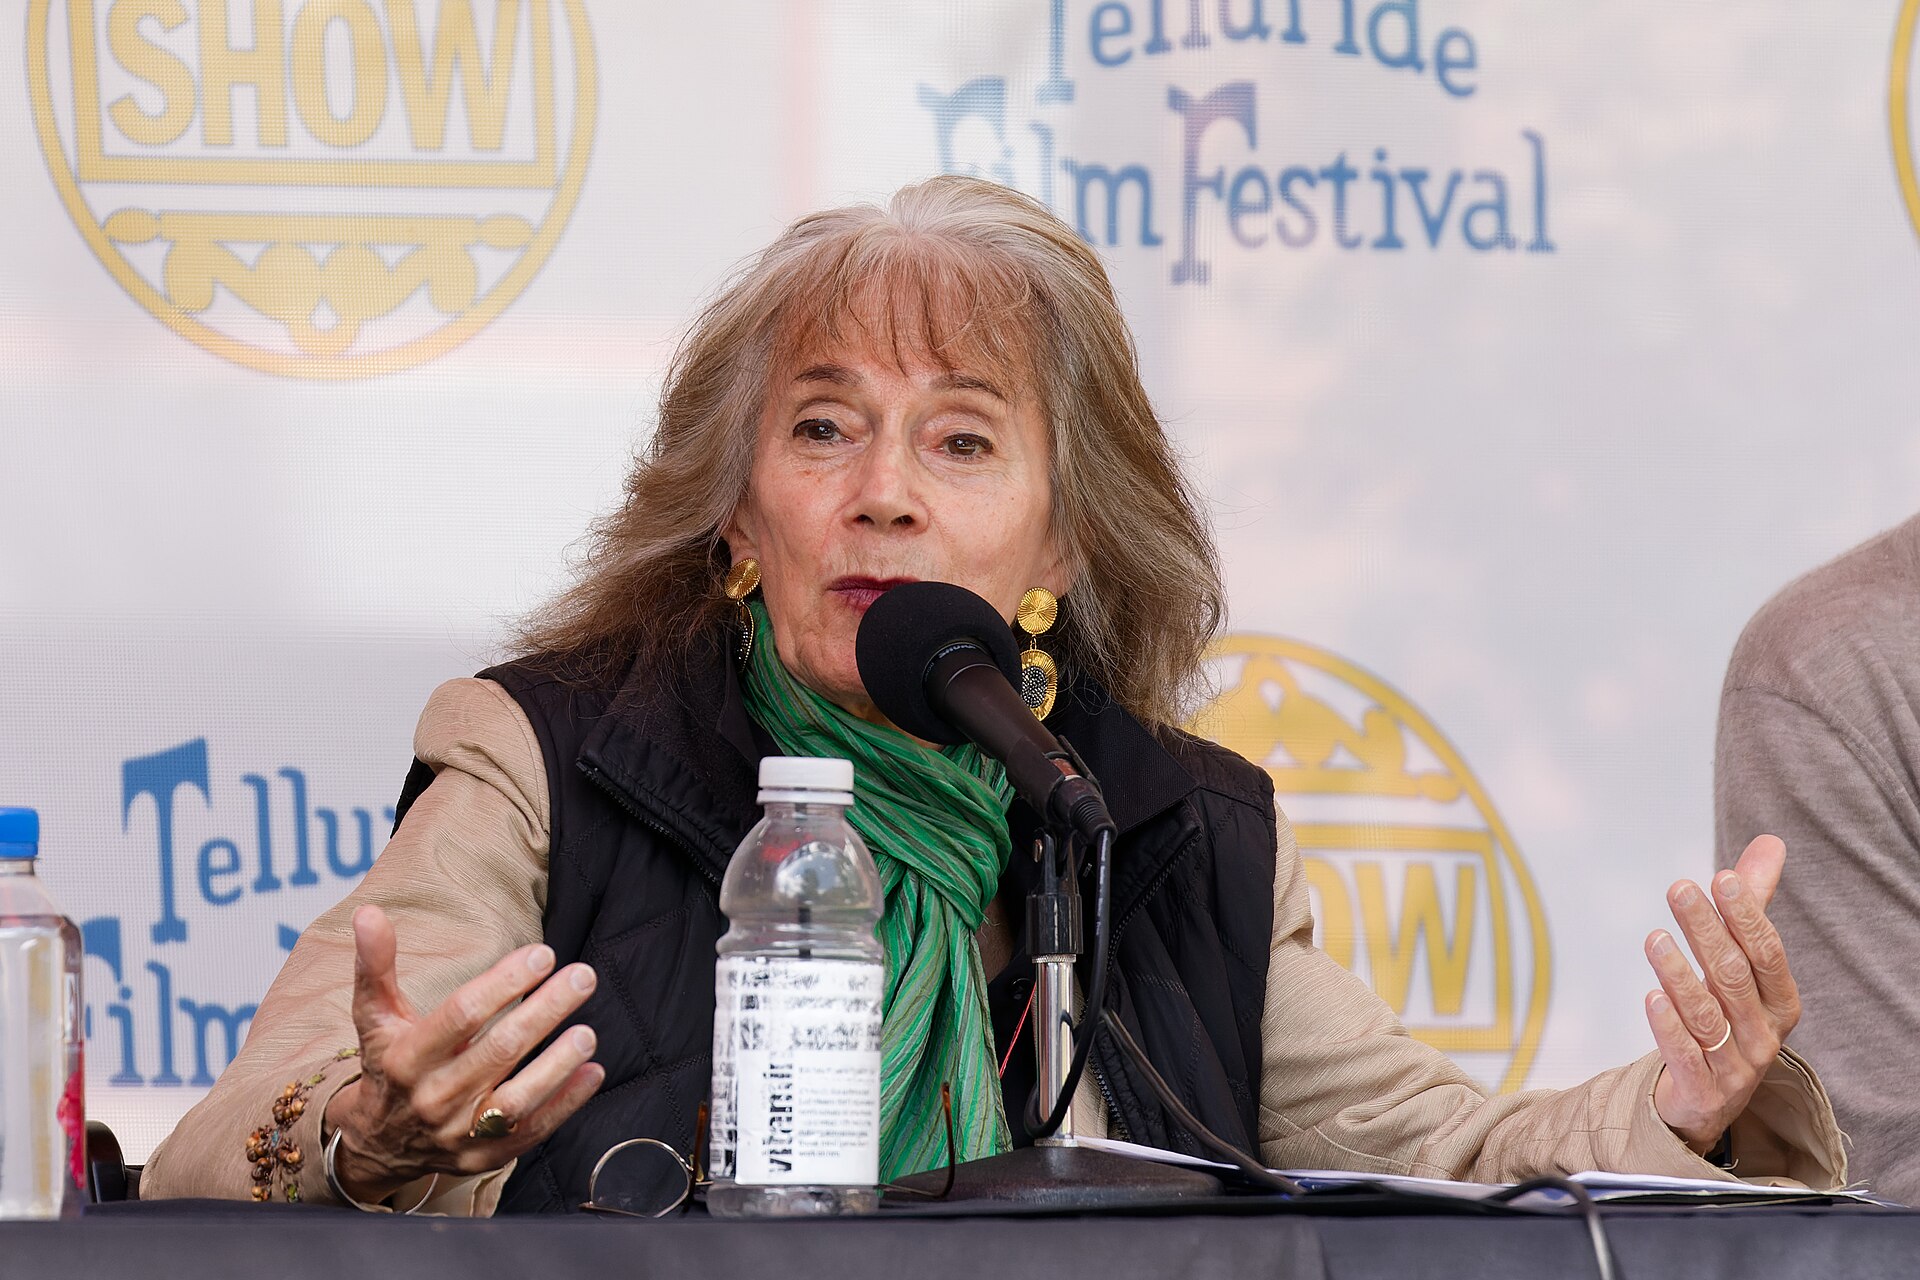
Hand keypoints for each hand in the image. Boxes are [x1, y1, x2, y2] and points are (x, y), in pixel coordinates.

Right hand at [323, 904, 604, 1203]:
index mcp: (406, 1058)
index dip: (504, 983)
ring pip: (517, 1100)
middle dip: (544, 1011)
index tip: (542, 954)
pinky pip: (530, 1133)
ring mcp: (458, 1133)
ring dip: (557, 1065)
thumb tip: (369, 912)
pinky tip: (592, 1072)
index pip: (461, 1015)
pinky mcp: (482, 1158)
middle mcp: (433, 1098)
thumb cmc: (388, 1064)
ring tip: (588, 1030)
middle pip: (498, 1051)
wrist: (378, 1142)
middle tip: (581, 977)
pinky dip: (565, 1105)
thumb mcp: (375, 1015)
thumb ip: (376, 964)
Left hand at [1644, 835, 1800, 1152]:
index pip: (1767, 954)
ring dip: (1679, 974)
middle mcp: (1764, 1035)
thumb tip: (1770, 843)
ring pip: (1707, 1016)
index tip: (1721, 877)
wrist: (1709, 1095)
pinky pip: (1685, 1056)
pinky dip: (1668, 1027)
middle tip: (1678, 889)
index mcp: (1780, 1002)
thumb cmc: (1728, 1014)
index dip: (1747, 916)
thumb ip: (1752, 906)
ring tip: (1654, 938)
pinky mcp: (1703, 1091)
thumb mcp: (1743, 963)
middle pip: (1734, 978)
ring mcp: (1736, 1067)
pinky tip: (1650, 997)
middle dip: (1708, 931)